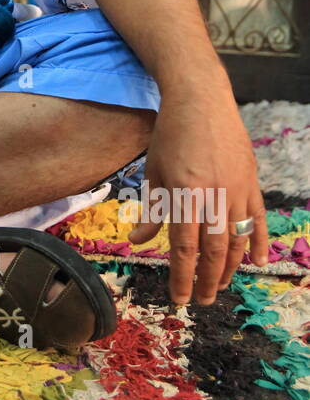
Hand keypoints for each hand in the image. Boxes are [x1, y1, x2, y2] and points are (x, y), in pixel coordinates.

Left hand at [128, 85, 267, 304]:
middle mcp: (214, 195)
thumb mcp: (154, 171)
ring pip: (238, 240)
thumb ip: (152, 210)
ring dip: (230, 267)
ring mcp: (237, 189)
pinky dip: (259, 242)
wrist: (201, 99)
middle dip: (208, 280)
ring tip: (220, 285)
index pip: (185, 248)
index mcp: (185, 193)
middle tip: (202, 300)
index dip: (183, 277)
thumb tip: (138, 242)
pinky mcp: (251, 182)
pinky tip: (257, 262)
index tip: (180, 298)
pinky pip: (258, 220)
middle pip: (214, 251)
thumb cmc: (170, 135)